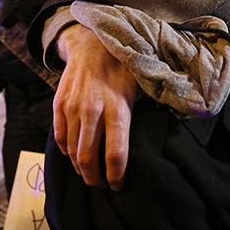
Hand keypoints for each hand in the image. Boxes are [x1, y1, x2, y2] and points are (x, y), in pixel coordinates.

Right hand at [54, 25, 137, 189]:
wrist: (93, 43)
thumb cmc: (124, 68)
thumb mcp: (143, 87)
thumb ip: (150, 111)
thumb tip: (170, 135)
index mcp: (118, 109)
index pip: (115, 155)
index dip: (116, 177)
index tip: (119, 186)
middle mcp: (93, 111)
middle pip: (88, 159)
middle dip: (95, 180)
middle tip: (101, 185)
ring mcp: (73, 108)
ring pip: (72, 152)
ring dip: (80, 168)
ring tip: (89, 174)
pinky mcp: (59, 105)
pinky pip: (60, 138)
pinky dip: (66, 151)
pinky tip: (75, 156)